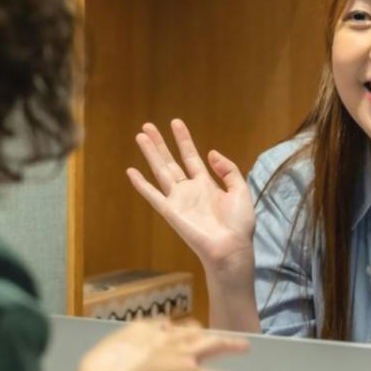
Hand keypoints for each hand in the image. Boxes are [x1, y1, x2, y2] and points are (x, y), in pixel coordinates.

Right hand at [67, 319, 264, 370]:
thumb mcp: (99, 363)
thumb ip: (109, 361)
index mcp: (143, 333)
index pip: (162, 327)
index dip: (168, 332)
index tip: (171, 333)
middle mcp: (167, 339)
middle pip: (191, 330)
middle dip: (201, 332)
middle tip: (211, 335)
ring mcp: (185, 357)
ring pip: (214, 345)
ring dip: (229, 344)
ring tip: (242, 345)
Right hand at [127, 120, 255, 276]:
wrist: (231, 248)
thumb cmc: (239, 225)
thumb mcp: (239, 190)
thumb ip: (227, 170)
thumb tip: (210, 152)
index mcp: (206, 184)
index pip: (191, 157)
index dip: (183, 140)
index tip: (175, 123)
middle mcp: (189, 190)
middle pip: (170, 161)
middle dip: (160, 143)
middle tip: (148, 126)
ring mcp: (178, 200)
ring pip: (160, 171)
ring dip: (150, 154)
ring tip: (140, 136)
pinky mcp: (170, 212)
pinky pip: (152, 195)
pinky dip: (141, 184)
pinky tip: (131, 171)